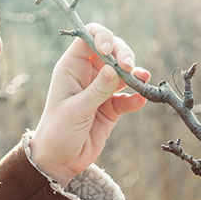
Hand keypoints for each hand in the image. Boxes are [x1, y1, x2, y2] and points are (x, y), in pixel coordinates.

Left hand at [30, 23, 150, 186]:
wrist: (60, 161)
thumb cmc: (58, 132)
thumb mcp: (76, 110)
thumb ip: (97, 90)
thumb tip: (115, 69)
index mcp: (71, 68)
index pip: (89, 38)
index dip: (103, 37)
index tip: (110, 51)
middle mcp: (87, 74)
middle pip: (112, 51)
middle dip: (124, 55)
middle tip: (130, 68)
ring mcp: (101, 90)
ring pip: (123, 73)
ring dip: (135, 74)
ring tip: (142, 80)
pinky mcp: (111, 107)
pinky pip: (128, 97)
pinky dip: (136, 97)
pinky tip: (140, 101)